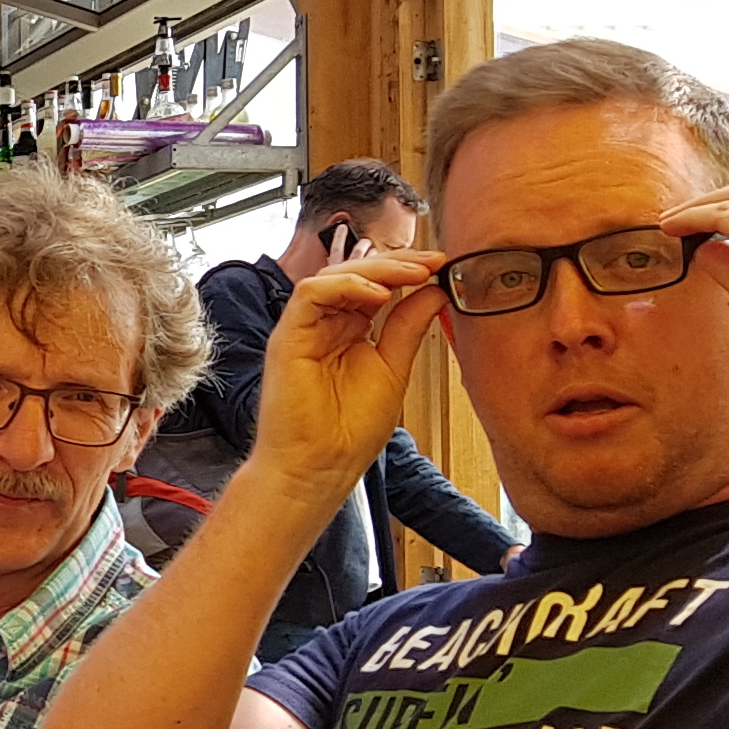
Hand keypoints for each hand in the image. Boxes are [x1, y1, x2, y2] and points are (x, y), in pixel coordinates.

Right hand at [251, 245, 448, 497]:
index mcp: (348, 332)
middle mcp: (324, 325)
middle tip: (431, 262)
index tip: (441, 266)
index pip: (375, 285)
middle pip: (355, 273)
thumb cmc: (349, 431)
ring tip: (412, 274)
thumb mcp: (394, 368)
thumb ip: (409, 327)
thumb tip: (433, 291)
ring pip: (333, 275)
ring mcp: (304, 328)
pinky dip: (345, 286)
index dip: (407, 271)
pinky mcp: (288, 336)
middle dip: (397, 263)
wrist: (320, 467)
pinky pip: (310, 293)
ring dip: (376, 269)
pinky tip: (378, 295)